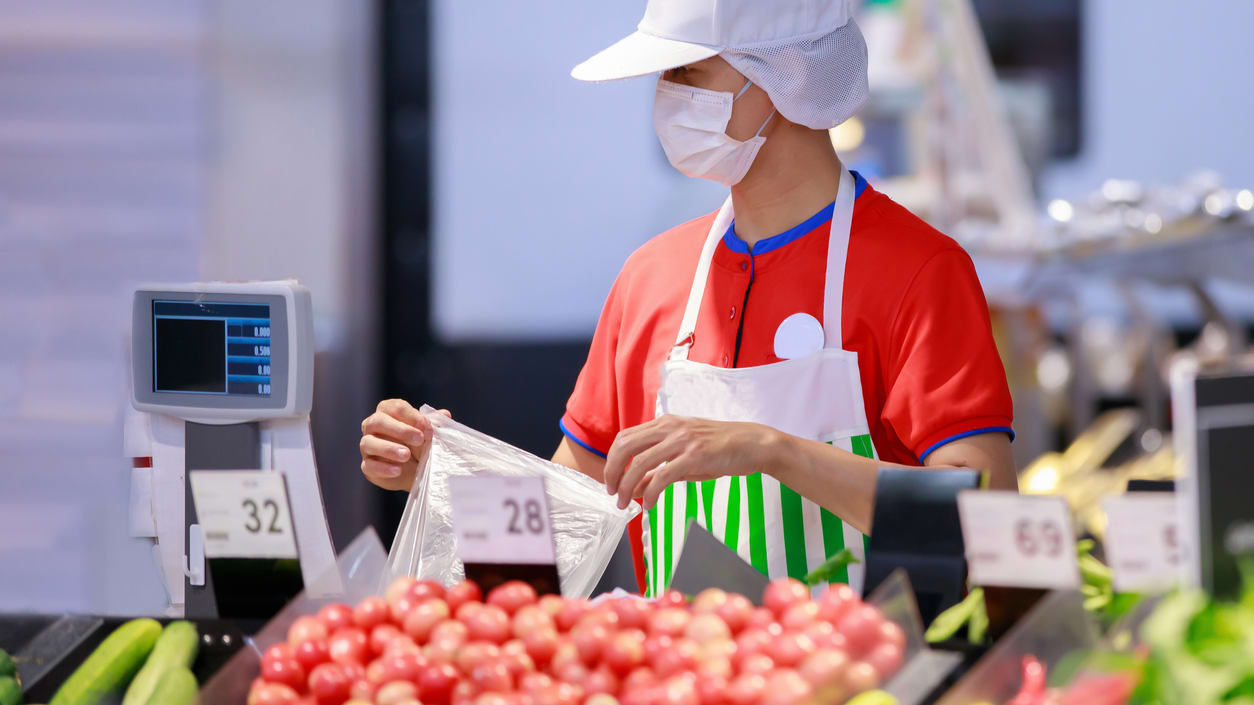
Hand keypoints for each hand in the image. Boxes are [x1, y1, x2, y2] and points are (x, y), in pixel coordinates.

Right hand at [359, 399, 449, 490]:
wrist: (417, 471)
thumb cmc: (420, 445)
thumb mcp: (428, 433)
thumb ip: (434, 423)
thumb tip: (444, 414)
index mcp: (388, 412)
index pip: (394, 407)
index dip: (411, 416)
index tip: (427, 426)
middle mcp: (373, 426)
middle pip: (378, 421)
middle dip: (399, 430)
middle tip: (419, 439)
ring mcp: (367, 446)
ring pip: (368, 442)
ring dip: (388, 448)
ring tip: (406, 455)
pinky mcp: (367, 465)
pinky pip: (369, 465)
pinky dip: (383, 468)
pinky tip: (398, 470)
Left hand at [603, 415, 783, 509]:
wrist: (753, 444)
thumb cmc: (721, 449)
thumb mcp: (685, 456)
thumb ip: (658, 469)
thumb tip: (634, 487)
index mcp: (665, 423)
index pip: (625, 437)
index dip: (612, 460)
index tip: (611, 480)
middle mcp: (670, 427)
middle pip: (625, 447)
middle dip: (612, 472)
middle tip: (612, 493)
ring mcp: (682, 440)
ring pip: (639, 463)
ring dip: (626, 486)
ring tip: (625, 503)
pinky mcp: (694, 456)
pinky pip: (662, 477)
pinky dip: (649, 493)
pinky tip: (649, 505)